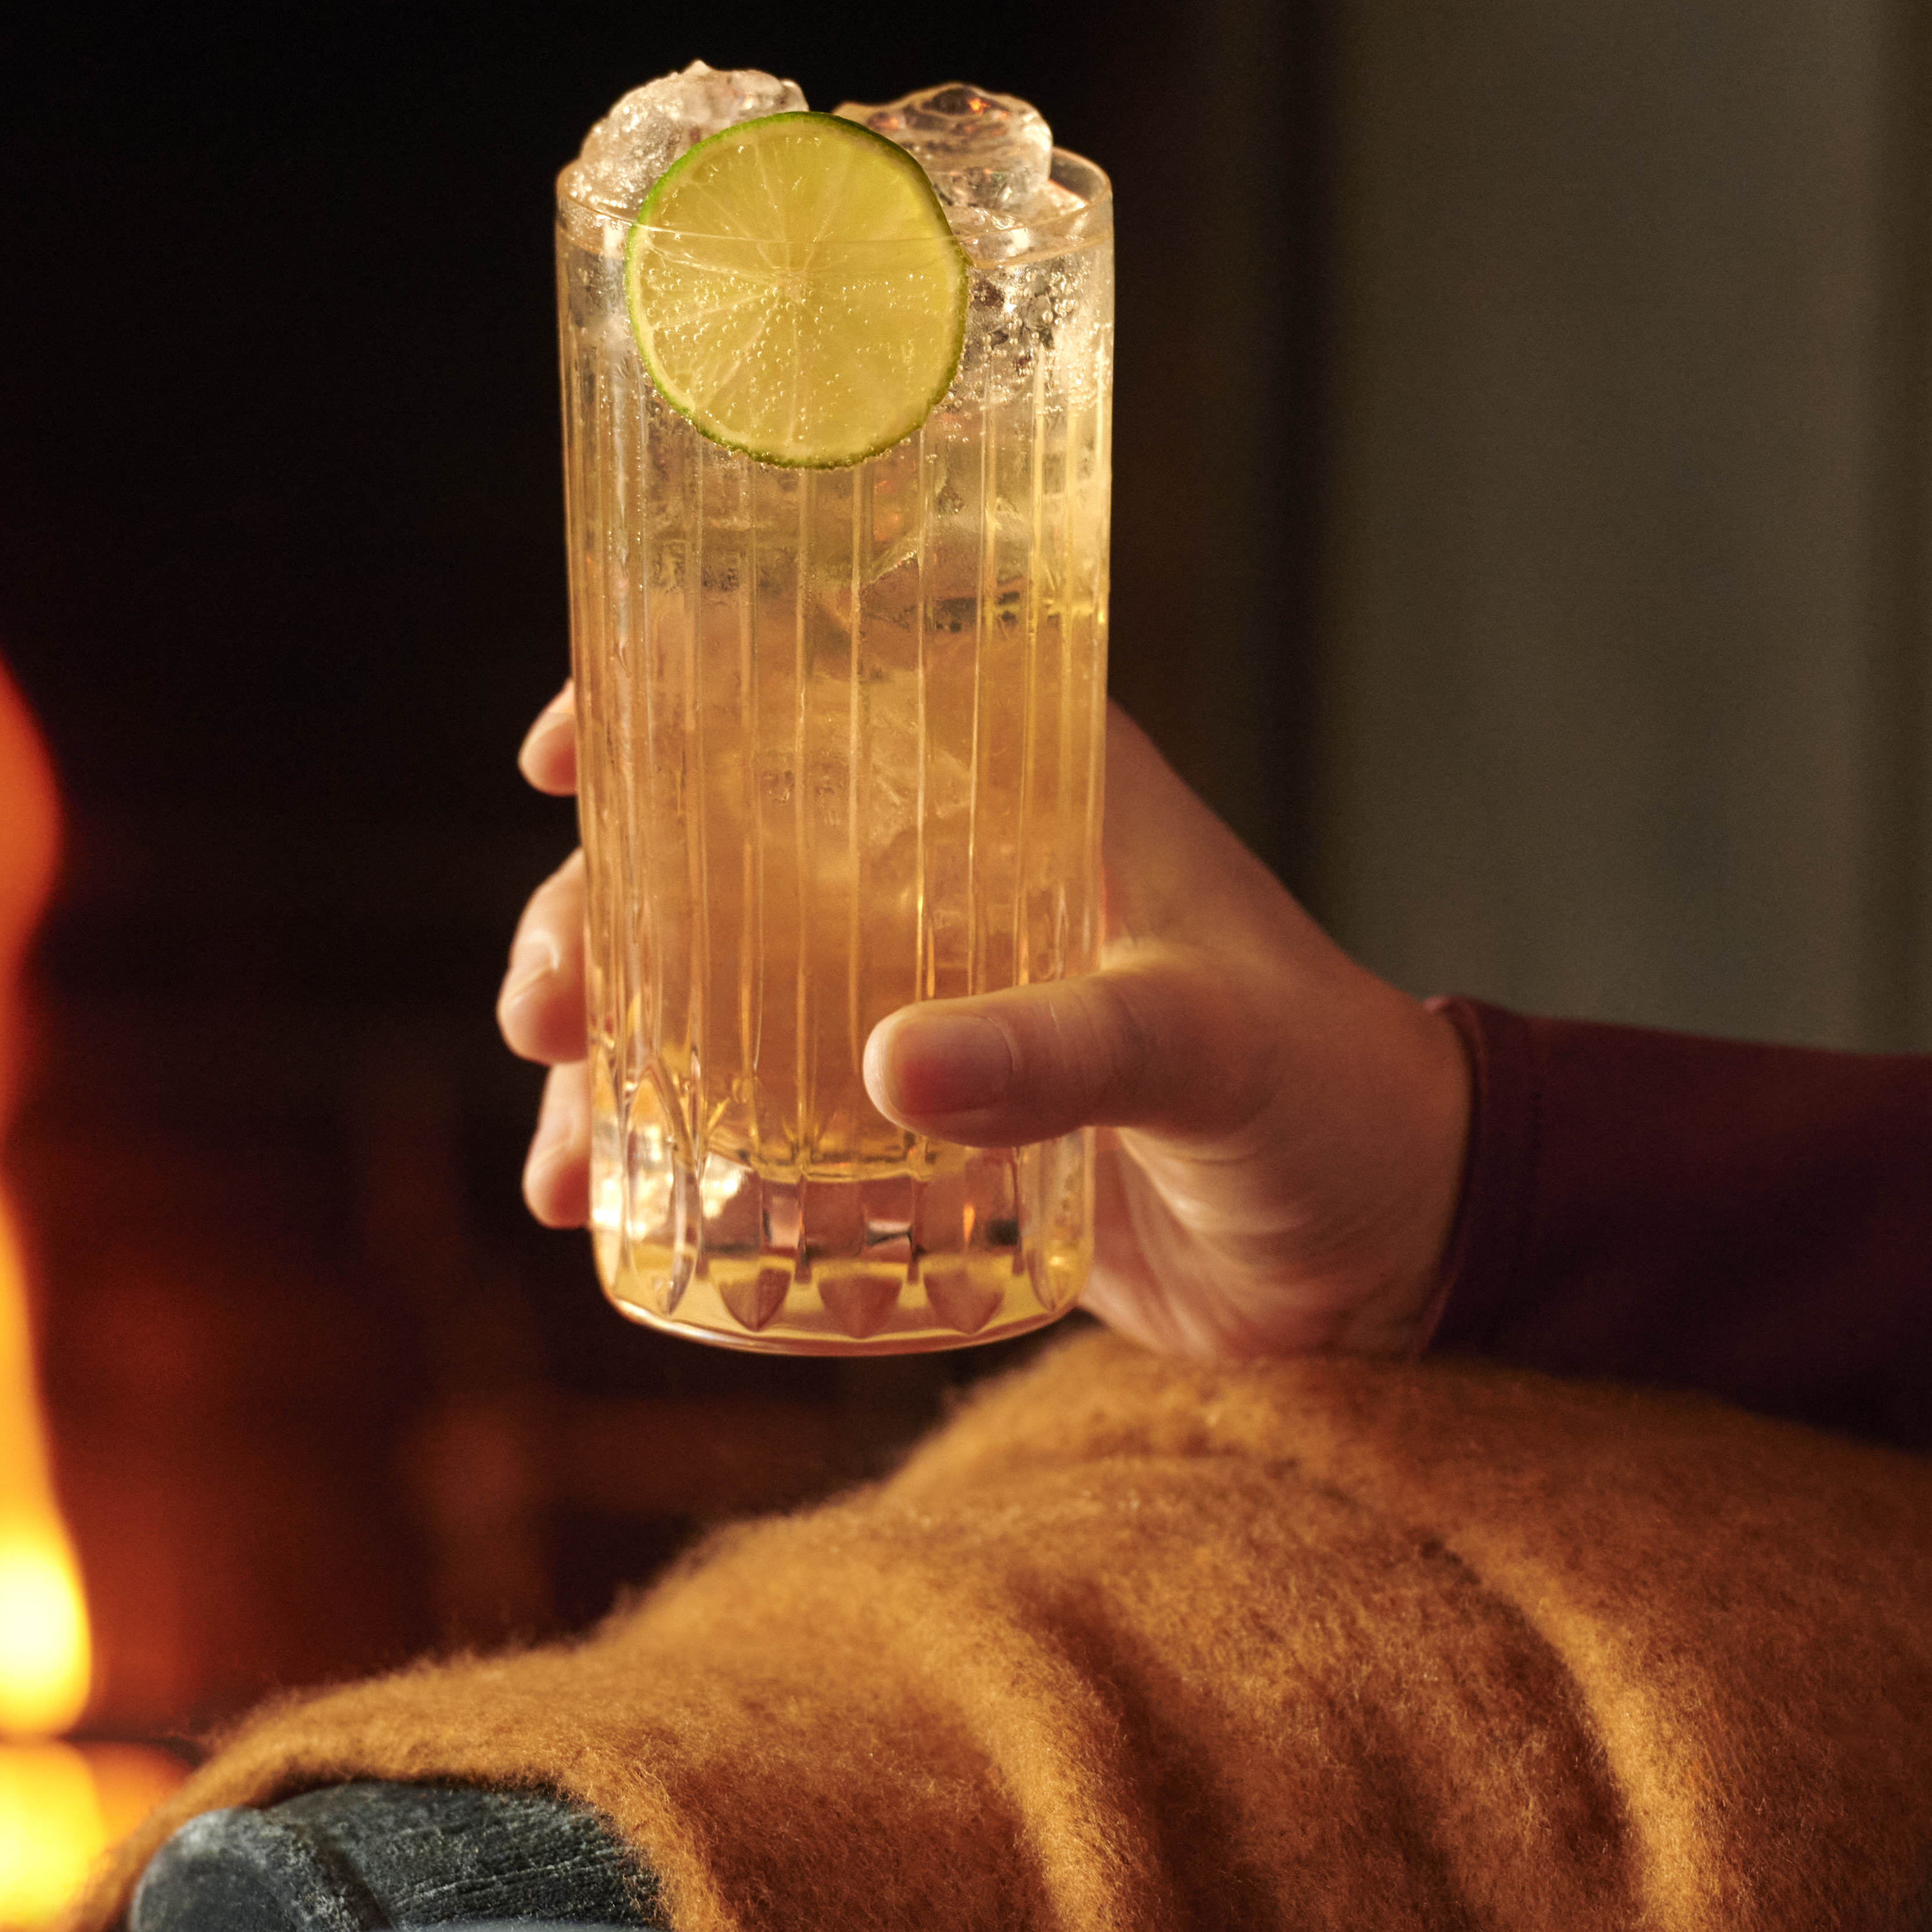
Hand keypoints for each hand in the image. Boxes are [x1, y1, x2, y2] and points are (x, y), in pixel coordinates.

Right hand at [499, 685, 1472, 1356]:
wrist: (1386, 1249)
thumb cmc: (1331, 1104)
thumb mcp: (1205, 1056)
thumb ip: (1065, 1055)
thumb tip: (887, 1071)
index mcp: (1027, 785)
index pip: (817, 682)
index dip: (668, 696)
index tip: (561, 758)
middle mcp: (951, 871)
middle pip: (717, 850)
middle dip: (598, 921)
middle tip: (545, 1020)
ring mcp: (923, 993)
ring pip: (714, 988)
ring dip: (616, 1058)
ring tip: (560, 1162)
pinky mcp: (920, 1115)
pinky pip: (758, 1113)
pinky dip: (674, 1159)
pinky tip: (607, 1219)